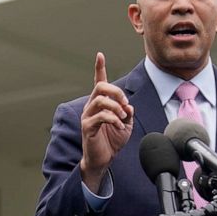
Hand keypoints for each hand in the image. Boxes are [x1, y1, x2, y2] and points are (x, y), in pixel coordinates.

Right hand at [80, 53, 133, 192]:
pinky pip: (100, 116)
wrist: (103, 160)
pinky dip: (113, 119)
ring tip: (123, 117)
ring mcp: (88, 116)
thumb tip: (129, 106)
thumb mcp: (126, 124)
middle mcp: (91, 107)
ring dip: (116, 107)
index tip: (100, 55)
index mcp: (100, 103)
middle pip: (101, 87)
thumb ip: (128, 112)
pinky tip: (119, 125)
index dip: (99, 68)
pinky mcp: (87, 127)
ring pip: (100, 100)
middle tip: (126, 104)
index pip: (98, 82)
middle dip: (117, 92)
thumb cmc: (112, 142)